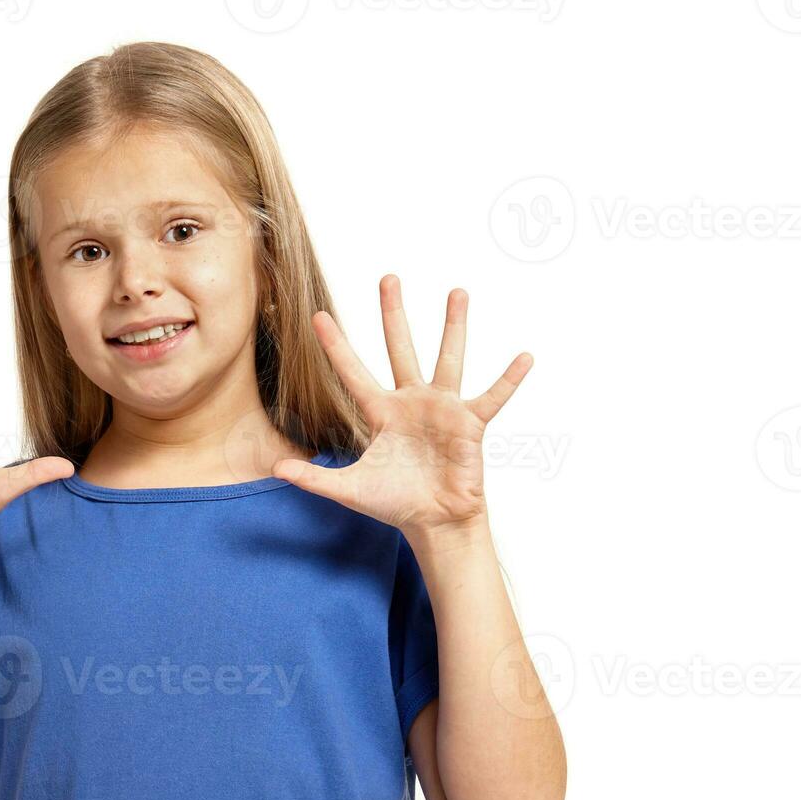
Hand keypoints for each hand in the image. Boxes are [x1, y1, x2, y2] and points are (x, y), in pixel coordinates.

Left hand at [273, 275, 531, 543]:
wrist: (435, 522)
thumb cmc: (395, 503)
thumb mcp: (349, 489)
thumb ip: (314, 478)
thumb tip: (276, 470)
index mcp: (381, 413)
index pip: (352, 372)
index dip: (335, 345)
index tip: (318, 315)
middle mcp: (411, 401)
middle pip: (399, 348)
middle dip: (393, 313)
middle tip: (388, 277)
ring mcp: (442, 409)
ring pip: (448, 358)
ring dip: (453, 326)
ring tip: (457, 292)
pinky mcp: (469, 424)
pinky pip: (492, 397)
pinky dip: (509, 379)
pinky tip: (524, 356)